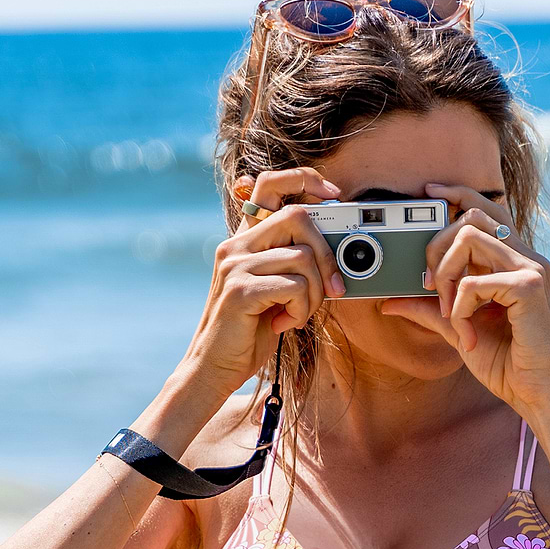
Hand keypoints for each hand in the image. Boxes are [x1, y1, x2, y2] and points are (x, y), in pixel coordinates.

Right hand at [184, 167, 346, 398]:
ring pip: (303, 258)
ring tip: (297, 315)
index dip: (306, 180)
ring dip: (314, 294)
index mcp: (244, 240)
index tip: (334, 195)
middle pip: (299, 217)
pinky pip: (294, 286)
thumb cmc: (248, 332)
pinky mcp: (240, 290)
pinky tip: (284, 324)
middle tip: (333, 288)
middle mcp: (236, 245)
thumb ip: (292, 265)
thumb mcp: (274, 291)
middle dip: (327, 254)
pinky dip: (301, 310)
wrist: (214, 367)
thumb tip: (335, 253)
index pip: (271, 184)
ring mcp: (235, 265)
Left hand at [381, 182, 549, 421]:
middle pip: (471, 214)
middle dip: (437, 247)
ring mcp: (531, 267)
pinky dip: (460, 309)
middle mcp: (526, 256)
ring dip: (445, 275)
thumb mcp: (457, 330)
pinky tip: (468, 334)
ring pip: (469, 236)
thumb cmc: (507, 364)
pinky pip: (474, 281)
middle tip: (431, 289)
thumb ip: (429, 310)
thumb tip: (390, 301)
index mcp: (514, 260)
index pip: (486, 207)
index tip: (428, 193)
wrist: (535, 395)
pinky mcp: (529, 286)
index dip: (457, 192)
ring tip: (450, 313)